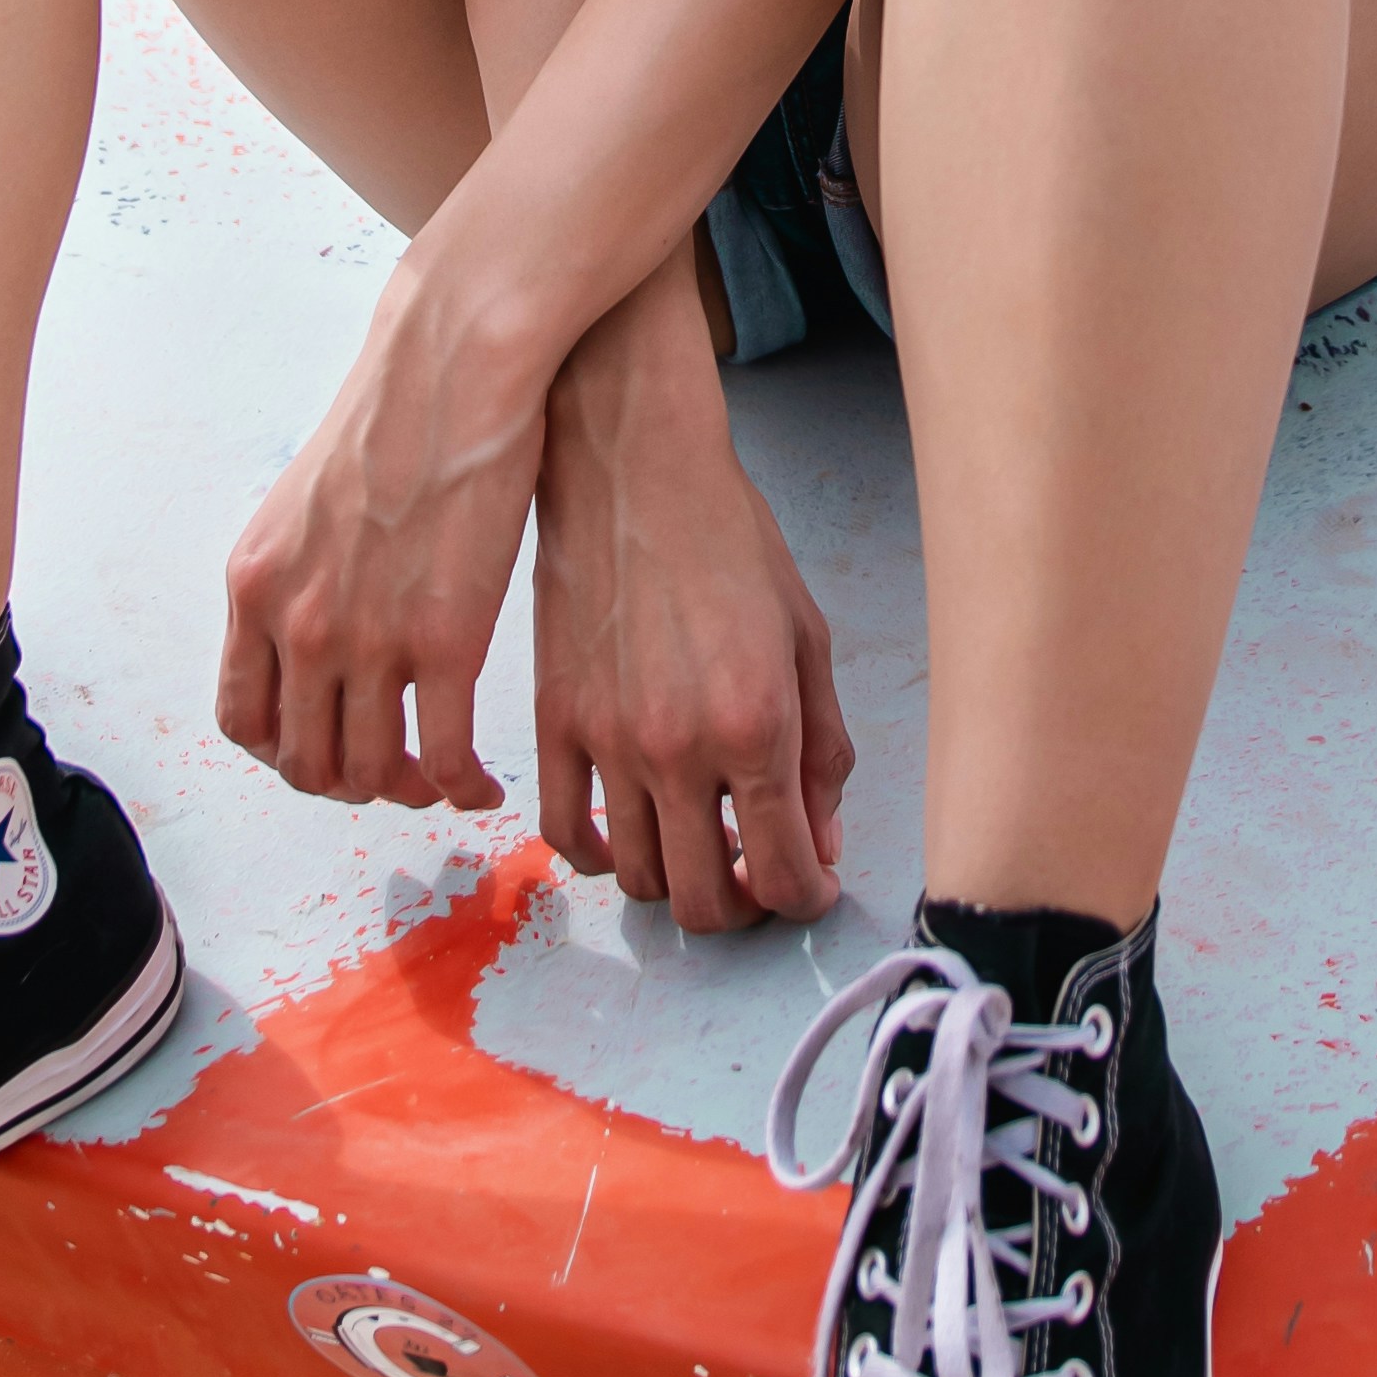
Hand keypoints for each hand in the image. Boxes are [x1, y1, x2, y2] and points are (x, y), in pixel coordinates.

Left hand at [215, 260, 550, 814]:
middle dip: (350, 786)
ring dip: (408, 794)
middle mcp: (297, 624)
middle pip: (305, 761)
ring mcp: (368, 637)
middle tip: (393, 776)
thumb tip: (313, 630)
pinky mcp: (447, 639)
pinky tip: (485, 784)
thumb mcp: (304, 503)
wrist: (452, 366)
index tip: (326, 754)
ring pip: (373, 772)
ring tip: (442, 782)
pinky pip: (446, 754)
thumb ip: (298, 575)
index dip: (284, 755)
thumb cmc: (394, 417)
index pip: (243, 719)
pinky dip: (464, 788)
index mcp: (256, 587)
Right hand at [530, 266, 853, 929]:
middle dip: (745, 907)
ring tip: (701, 849)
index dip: (806, 898)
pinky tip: (631, 836)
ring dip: (678, 885)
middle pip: (708, 902)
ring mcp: (608, 741)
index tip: (810, 886)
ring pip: (639, 879)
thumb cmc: (730, 538)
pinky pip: (566, 833)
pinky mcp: (554, 723)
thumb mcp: (807, 639)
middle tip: (758, 876)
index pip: (785, 873)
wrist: (631, 469)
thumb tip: (822, 839)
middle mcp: (679, 749)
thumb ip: (821, 750)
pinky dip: (600, 858)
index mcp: (757, 726)